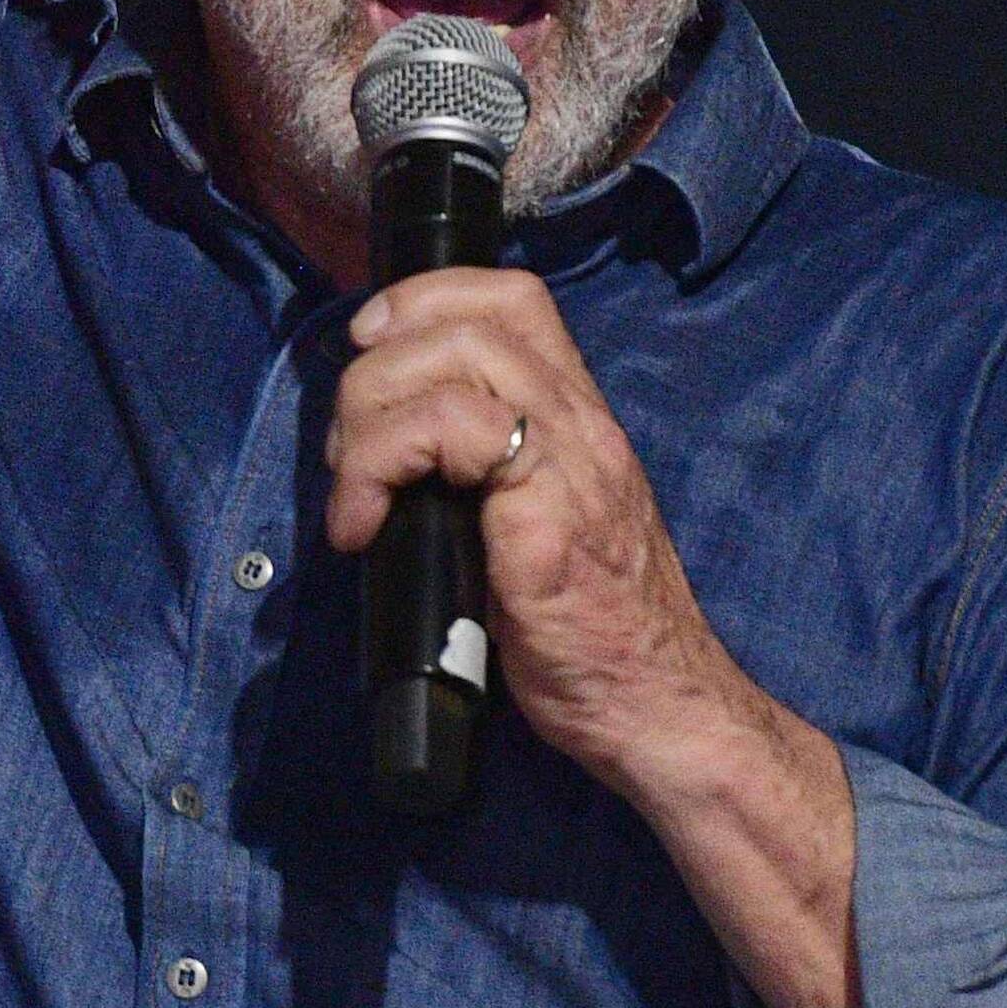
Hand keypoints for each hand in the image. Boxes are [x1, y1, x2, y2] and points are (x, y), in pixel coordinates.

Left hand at [327, 268, 792, 804]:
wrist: (658, 710)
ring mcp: (570, 468)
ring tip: (356, 495)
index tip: (370, 347)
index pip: (512, 299)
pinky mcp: (547, 520)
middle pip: (468, 318)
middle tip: (348, 454)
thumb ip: (483, 476)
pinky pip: (456, 432)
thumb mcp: (533, 528)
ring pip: (456, 359)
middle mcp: (582, 429)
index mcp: (578, 424)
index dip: (426, 298)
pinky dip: (381, 466)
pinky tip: (365, 527)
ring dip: (371, 417)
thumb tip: (386, 452)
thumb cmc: (590, 636)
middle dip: (375, 369)